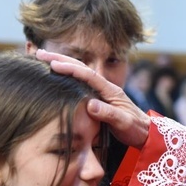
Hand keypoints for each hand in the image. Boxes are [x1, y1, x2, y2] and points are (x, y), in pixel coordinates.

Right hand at [36, 49, 150, 147]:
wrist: (146, 132)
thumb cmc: (136, 129)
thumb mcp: (124, 123)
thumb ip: (109, 114)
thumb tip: (90, 104)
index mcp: (111, 90)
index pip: (87, 75)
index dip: (70, 68)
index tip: (53, 64)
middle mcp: (105, 87)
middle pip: (80, 68)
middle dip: (59, 59)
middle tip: (38, 53)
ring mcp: (101, 91)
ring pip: (78, 73)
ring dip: (60, 64)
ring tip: (41, 59)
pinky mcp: (98, 98)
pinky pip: (79, 83)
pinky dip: (66, 76)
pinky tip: (54, 75)